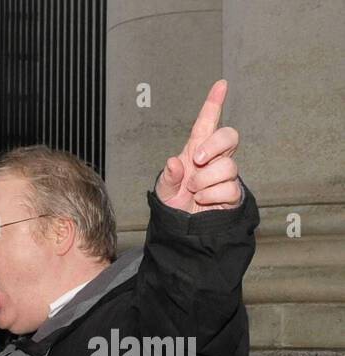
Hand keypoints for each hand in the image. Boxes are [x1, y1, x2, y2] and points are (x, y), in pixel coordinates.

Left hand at [155, 80, 240, 212]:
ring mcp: (225, 175)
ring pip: (227, 167)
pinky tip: (203, 201)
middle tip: (197, 160)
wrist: (183, 228)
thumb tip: (174, 163)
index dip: (214, 104)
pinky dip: (211, 196)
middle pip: (229, 136)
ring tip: (194, 191)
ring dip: (205, 181)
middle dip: (214, 145)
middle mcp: (214, 159)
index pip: (207, 124)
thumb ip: (167, 177)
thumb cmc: (175, 204)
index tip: (221, 85)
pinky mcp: (233, 192)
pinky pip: (228, 189)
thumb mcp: (164, 191)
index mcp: (196, 151)